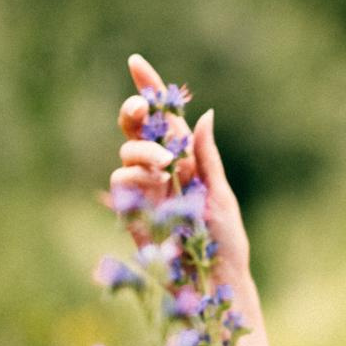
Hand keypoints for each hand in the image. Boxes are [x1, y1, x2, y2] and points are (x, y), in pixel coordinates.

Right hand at [108, 53, 251, 283]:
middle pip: (137, 127)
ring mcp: (144, 190)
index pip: (167, 118)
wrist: (214, 284)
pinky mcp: (131, 212)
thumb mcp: (221, 196)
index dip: (150, 89)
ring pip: (127, 150)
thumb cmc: (225, 245)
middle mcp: (162, 171)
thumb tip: (205, 114)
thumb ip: (207, 158)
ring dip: (142, 149)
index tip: (135, 62)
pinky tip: (152, 184)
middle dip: (136, 111)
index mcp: (188, 161)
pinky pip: (120, 180)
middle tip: (142, 108)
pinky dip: (133, 175)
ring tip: (162, 164)